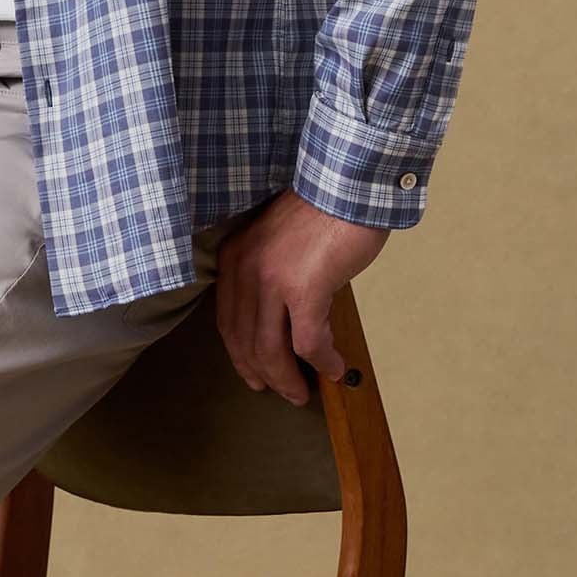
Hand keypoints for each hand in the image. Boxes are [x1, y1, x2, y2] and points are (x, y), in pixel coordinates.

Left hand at [212, 189, 389, 403]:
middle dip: (263, 374)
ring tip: (303, 392)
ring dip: (287, 378)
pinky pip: (307, 341)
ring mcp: (272, 281)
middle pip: (244, 342)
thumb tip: (285, 319)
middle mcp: (245, 271)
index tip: (254, 374)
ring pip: (270, 349)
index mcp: (235, 259)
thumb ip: (271, 275)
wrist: (348, 184)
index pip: (228, 322)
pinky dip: (320, 360)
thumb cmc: (323, 210)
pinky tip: (333, 367)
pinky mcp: (304, 289)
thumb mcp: (277, 241)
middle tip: (283, 392)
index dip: (241, 356)